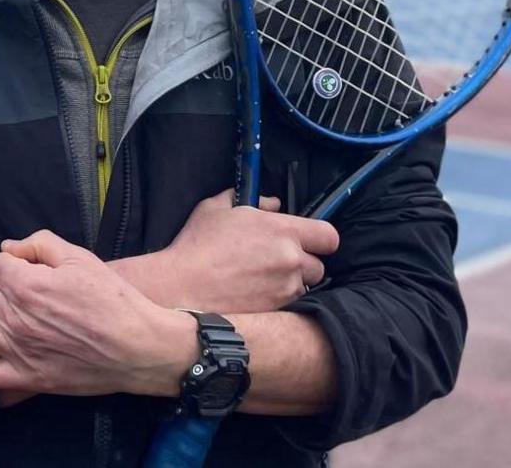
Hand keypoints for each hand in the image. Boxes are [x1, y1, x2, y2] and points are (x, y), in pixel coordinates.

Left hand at [0, 230, 197, 398]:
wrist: (137, 346)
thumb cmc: (113, 300)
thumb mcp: (80, 258)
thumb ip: (40, 243)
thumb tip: (9, 247)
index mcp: (28, 285)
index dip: (6, 261)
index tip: (20, 264)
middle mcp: (15, 318)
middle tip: (1, 284)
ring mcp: (17, 350)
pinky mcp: (25, 377)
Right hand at [125, 190, 339, 313]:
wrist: (181, 287)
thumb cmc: (197, 245)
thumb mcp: (217, 209)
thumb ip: (251, 200)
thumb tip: (272, 203)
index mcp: (282, 230)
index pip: (328, 236)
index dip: (321, 240)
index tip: (309, 241)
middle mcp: (291, 259)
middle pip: (318, 266)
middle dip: (303, 264)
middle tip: (279, 261)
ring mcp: (285, 288)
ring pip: (304, 287)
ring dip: (290, 283)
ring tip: (264, 280)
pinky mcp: (275, 310)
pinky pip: (289, 305)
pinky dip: (278, 300)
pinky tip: (256, 294)